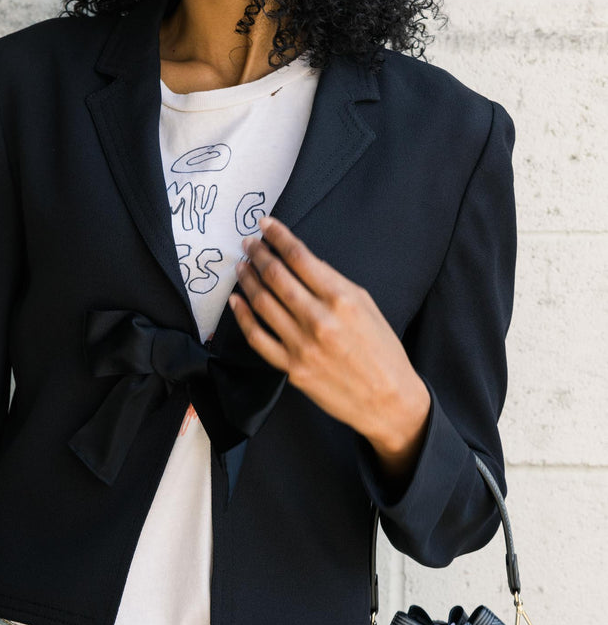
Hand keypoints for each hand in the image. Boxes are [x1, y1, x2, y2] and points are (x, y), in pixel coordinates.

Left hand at [229, 216, 430, 477]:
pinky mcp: (291, 367)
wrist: (388, 400)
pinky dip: (242, 316)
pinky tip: (236, 301)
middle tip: (248, 243)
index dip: (278, 236)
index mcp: (341, 298)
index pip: (300, 257)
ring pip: (262, 303)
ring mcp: (301, 345)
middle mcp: (319, 319)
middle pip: (276, 277)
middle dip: (258, 254)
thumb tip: (303, 263)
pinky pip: (257, 338)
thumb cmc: (382, 350)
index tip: (266, 224)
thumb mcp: (367, 306)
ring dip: (248, 280)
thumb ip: (334, 284)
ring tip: (242, 266)